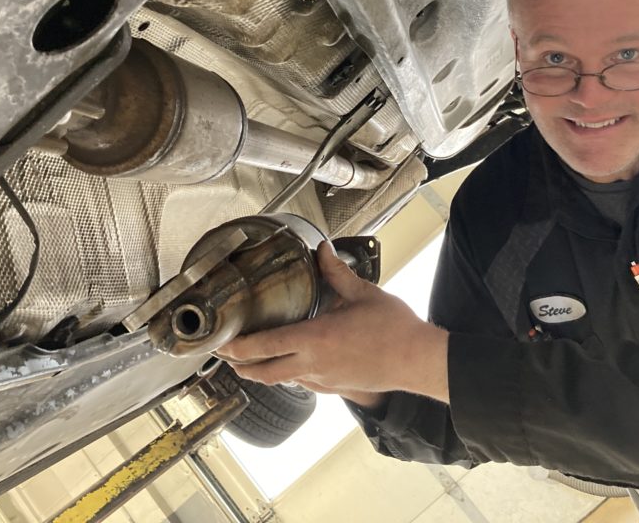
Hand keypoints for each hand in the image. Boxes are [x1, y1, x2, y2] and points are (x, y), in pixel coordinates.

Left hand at [216, 241, 449, 405]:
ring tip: (250, 361)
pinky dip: (287, 375)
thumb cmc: (394, 329)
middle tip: (225, 356)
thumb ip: (336, 272)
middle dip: (240, 365)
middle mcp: (313, 364)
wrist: (417, 360)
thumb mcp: (362, 293)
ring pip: (282, 380)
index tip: (221, 344)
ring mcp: (323, 380)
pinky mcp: (334, 388)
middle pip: (264, 371)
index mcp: (315, 338)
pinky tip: (289, 365)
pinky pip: (302, 383)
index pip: (265, 346)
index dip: (238, 347)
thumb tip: (322, 250)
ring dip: (262, 372)